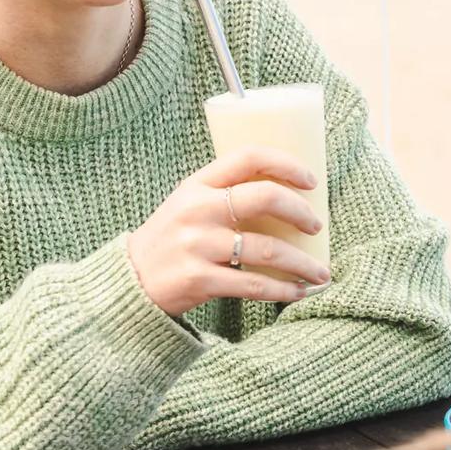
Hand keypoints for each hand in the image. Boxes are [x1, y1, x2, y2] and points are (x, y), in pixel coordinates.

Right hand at [126, 147, 331, 316]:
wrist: (130, 279)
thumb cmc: (169, 238)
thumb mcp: (187, 203)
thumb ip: (224, 195)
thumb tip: (284, 197)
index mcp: (197, 184)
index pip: (248, 157)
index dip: (287, 164)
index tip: (311, 181)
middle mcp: (198, 210)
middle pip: (265, 198)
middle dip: (301, 212)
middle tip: (316, 226)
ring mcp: (198, 245)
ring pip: (267, 249)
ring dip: (302, 263)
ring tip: (320, 272)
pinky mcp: (200, 280)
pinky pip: (254, 285)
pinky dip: (284, 290)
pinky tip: (300, 292)